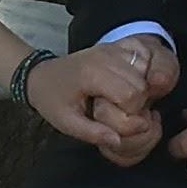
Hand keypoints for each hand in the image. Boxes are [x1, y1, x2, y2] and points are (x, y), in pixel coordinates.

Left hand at [22, 48, 160, 161]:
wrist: (42, 75)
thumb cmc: (53, 100)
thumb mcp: (66, 123)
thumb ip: (92, 133)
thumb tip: (118, 141)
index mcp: (92, 74)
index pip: (131, 94)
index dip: (129, 112)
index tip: (115, 119)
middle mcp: (105, 56)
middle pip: (141, 84)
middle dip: (137, 103)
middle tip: (117, 111)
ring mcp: (112, 48)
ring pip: (145, 71)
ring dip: (141, 88)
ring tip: (121, 99)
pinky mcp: (116, 46)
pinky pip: (142, 58)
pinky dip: (142, 72)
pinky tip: (127, 84)